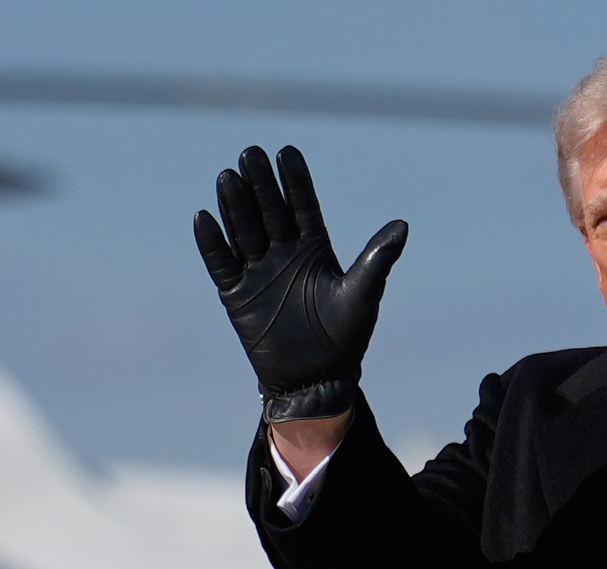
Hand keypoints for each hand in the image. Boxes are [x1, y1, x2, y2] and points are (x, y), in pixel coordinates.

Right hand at [194, 145, 407, 422]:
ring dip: (236, 205)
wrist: (317, 380)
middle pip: (268, 211)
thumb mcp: (363, 295)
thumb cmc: (346, 338)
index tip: (287, 151)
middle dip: (261, 183)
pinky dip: (212, 243)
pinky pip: (221, 264)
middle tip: (251, 153)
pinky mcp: (237, 295)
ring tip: (229, 176)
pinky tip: (204, 218)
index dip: (295, 181)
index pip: (302, 206)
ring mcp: (258, 273)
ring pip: (243, 230)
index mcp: (314, 249)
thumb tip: (402, 225)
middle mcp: (284, 254)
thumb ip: (377, 259)